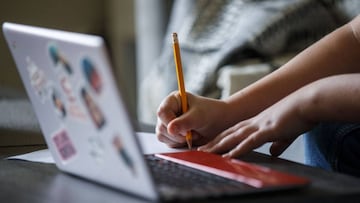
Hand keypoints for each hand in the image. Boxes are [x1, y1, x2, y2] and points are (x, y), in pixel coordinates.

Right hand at [156, 91, 228, 147]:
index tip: (184, 131)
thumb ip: (184, 122)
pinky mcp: (171, 134)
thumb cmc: (211, 113)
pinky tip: (191, 138)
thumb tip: (170, 129)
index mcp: (173, 100)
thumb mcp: (199, 116)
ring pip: (162, 136)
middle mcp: (168, 111)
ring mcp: (168, 123)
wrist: (220, 123)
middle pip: (161, 126)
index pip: (162, 112)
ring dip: (178, 140)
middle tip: (192, 133)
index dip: (170, 123)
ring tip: (194, 134)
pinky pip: (168, 142)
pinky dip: (179, 144)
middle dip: (176, 134)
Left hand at [198, 90, 315, 157]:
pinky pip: (250, 141)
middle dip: (214, 142)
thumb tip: (273, 152)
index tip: (211, 144)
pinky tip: (230, 155)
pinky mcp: (269, 130)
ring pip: (235, 137)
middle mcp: (255, 122)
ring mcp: (260, 125)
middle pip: (229, 133)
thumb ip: (278, 143)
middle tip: (200, 149)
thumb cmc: (299, 115)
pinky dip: (239, 149)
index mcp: (258, 122)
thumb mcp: (286, 132)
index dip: (222, 138)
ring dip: (220, 145)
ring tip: (207, 152)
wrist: (309, 102)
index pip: (235, 131)